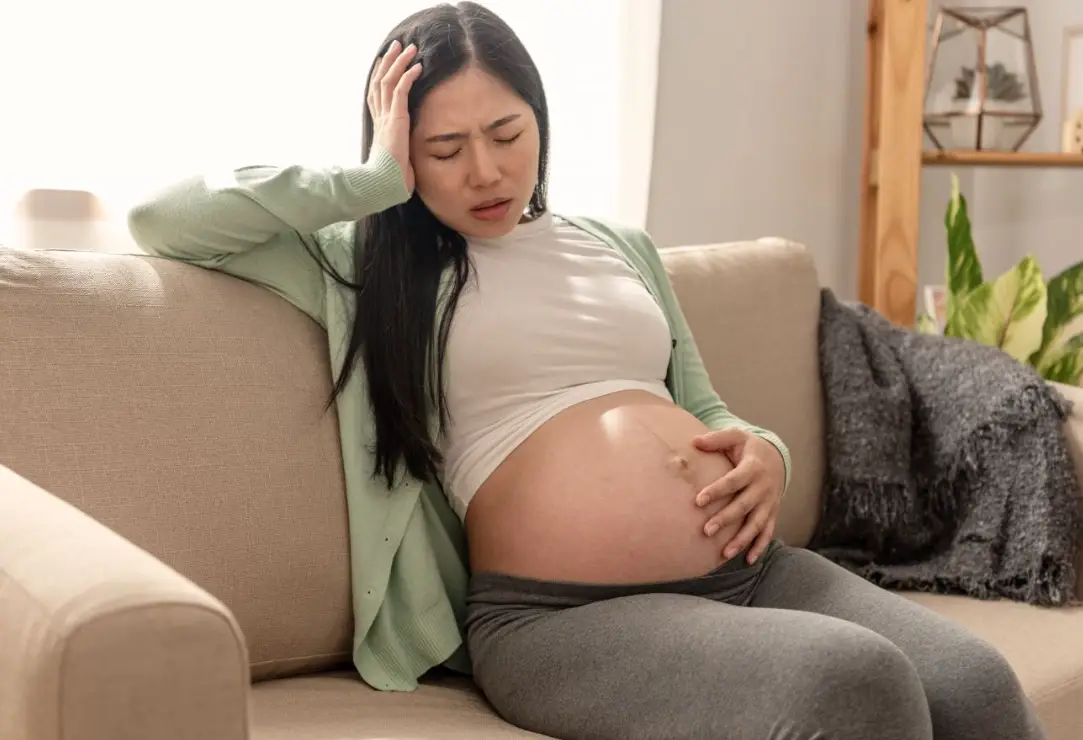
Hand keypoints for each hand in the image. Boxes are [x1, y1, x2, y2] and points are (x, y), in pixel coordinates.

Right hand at [367, 39, 422, 191]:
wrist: (383, 184)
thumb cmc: (391, 178)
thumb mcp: (399, 160)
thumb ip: (403, 152)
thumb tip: (410, 160)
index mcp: (380, 126)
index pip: (377, 94)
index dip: (381, 76)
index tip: (386, 62)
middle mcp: (380, 118)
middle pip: (380, 82)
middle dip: (388, 62)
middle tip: (397, 46)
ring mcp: (386, 117)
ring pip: (389, 81)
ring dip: (399, 62)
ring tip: (409, 48)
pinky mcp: (395, 119)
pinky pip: (400, 91)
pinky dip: (408, 76)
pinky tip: (417, 66)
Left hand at [693, 428, 784, 563]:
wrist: (777, 456)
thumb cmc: (748, 447)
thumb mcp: (736, 436)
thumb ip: (716, 439)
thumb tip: (694, 441)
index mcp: (753, 467)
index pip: (733, 481)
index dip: (717, 491)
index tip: (698, 501)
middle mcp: (763, 487)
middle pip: (744, 505)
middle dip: (726, 519)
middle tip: (707, 530)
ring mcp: (770, 501)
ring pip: (757, 523)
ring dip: (742, 539)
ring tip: (725, 553)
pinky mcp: (772, 512)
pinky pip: (768, 531)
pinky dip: (760, 546)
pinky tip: (748, 560)